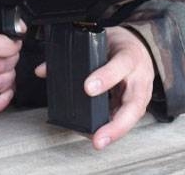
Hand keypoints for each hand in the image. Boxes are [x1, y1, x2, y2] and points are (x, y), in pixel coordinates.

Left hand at [35, 26, 154, 149]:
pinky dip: (113, 130)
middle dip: (116, 124)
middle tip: (98, 137)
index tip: (88, 88)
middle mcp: (140, 77)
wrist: (140, 48)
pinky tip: (98, 136)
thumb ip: (73, 55)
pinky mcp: (137, 105)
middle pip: (134, 104)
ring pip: (133, 117)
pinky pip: (126, 120)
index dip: (106, 77)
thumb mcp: (100, 41)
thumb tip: (43, 70)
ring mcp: (141, 94)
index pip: (121, 65)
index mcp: (130, 56)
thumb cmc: (119, 45)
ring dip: (115, 132)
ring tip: (97, 142)